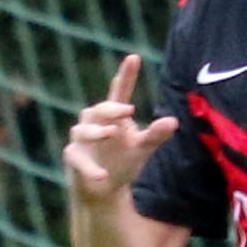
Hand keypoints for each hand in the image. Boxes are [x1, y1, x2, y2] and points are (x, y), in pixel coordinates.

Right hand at [62, 54, 177, 205]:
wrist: (103, 189)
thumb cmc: (123, 161)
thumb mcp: (143, 148)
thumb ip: (156, 135)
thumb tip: (173, 121)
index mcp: (114, 115)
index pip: (120, 91)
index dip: (126, 75)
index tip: (134, 57)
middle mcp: (94, 122)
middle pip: (100, 109)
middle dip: (112, 108)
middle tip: (129, 110)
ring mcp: (81, 139)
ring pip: (84, 131)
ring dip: (97, 132)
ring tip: (112, 133)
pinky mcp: (72, 157)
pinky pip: (77, 159)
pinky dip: (89, 167)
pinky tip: (102, 175)